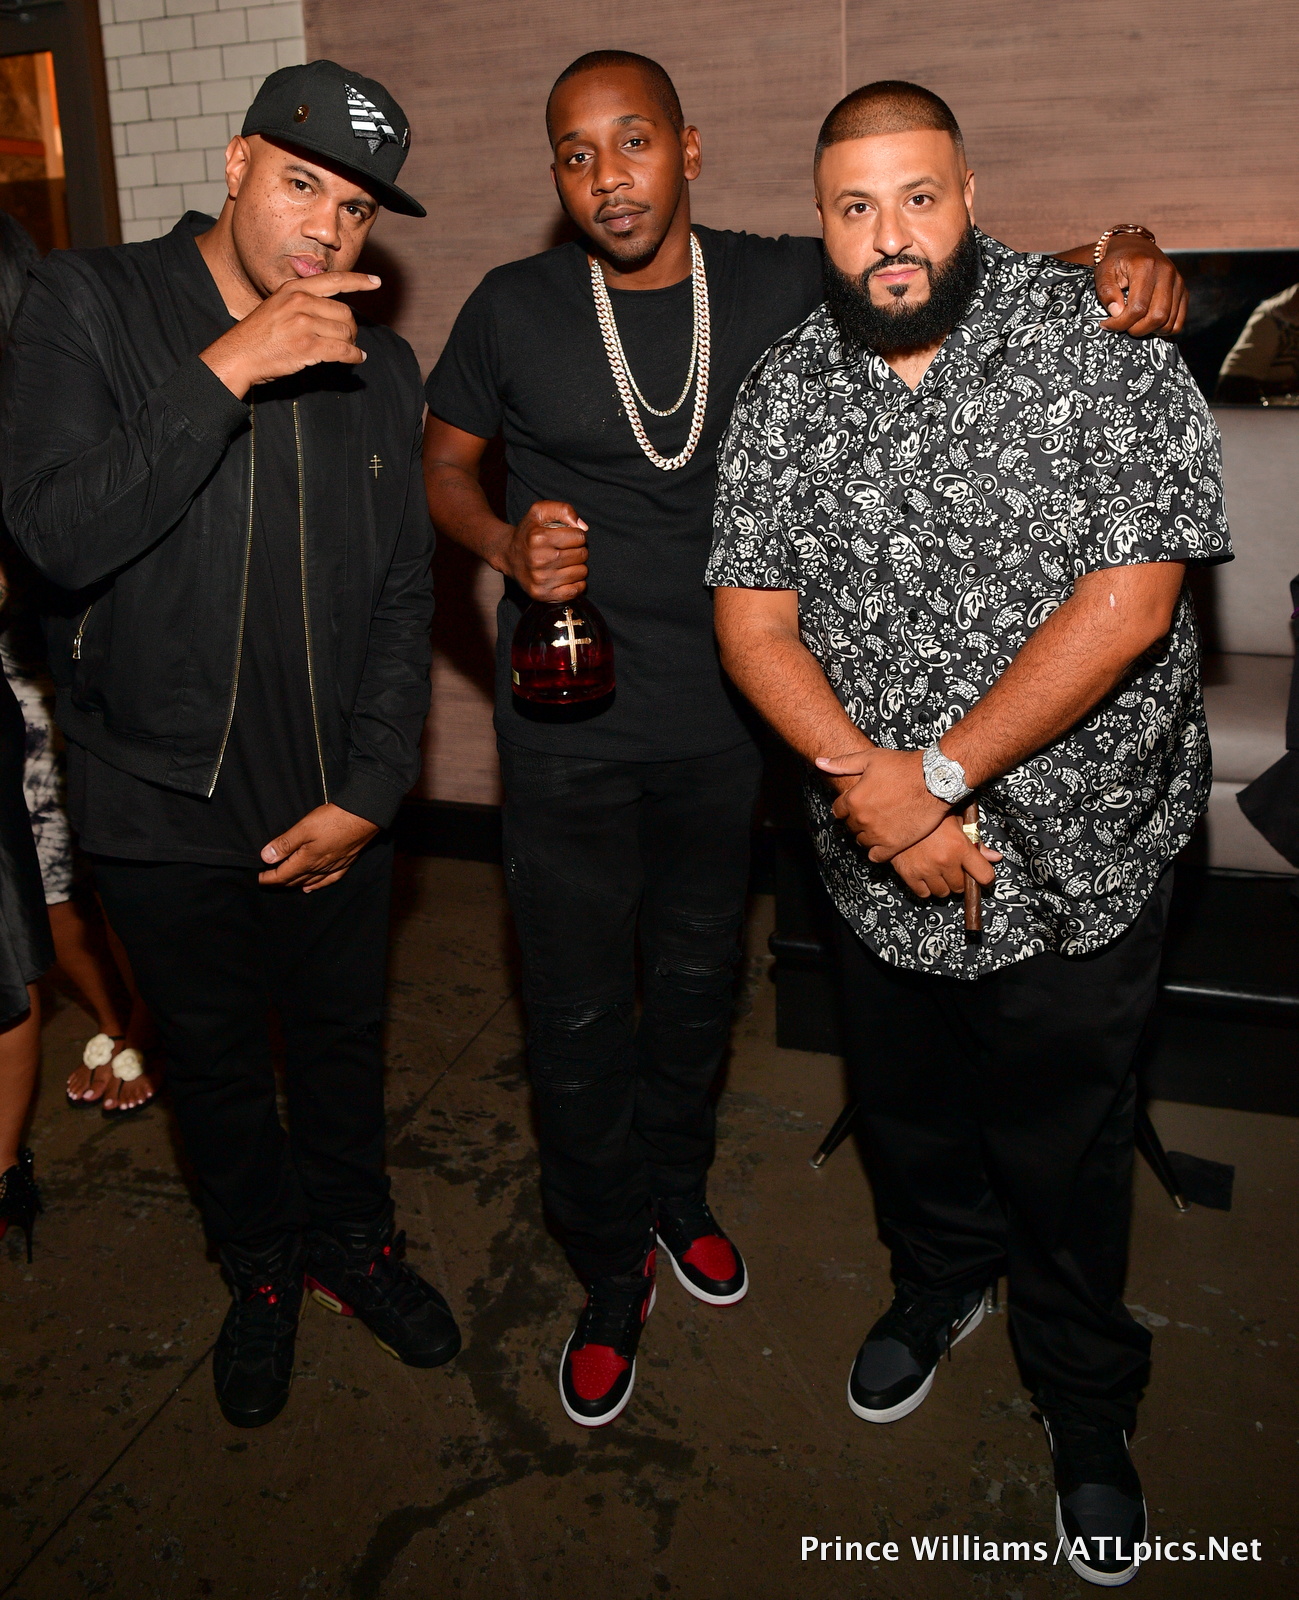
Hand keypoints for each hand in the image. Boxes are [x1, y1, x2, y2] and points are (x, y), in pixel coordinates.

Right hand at [200, 272, 380, 398]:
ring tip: (346, 350)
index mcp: (294, 289)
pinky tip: (355, 359)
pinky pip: (343, 350)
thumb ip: (303, 301)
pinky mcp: (307, 347)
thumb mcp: (277, 305)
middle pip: (345, 312)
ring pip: (345, 332)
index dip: (358, 281)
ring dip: (351, 343)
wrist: (238, 355)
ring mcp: (303, 324)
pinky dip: (353, 356)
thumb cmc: (259, 335)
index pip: (333, 279)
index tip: (376, 282)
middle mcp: (300, 302)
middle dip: (351, 328)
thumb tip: (335, 309)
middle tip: (348, 338)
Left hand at [259, 803, 378, 890]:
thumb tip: (266, 857)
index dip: (267, 877)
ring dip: (294, 884)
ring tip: (284, 884)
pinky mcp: (344, 863)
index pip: (282, 874)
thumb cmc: (334, 820)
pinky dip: (316, 885)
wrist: (364, 817)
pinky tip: (311, 887)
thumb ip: (285, 843)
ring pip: (309, 881)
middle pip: (294, 880)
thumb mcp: (304, 828)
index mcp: (306, 861)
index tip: (256, 878)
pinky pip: (328, 880)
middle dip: (279, 881)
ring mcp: (332, 867)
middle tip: (266, 880)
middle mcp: (318, 868)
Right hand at [501, 500, 588, 600]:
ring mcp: (540, 580)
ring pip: (581, 572)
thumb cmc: (529, 532)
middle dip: (578, 550)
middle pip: (582, 555)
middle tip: (566, 550)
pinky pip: (575, 591)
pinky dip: (576, 584)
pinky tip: (567, 576)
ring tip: (565, 563)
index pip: (579, 536)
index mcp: (538, 538)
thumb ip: (563, 509)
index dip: (577, 535)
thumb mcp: (540, 511)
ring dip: (577, 566)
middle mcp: (539, 560)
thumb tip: (583, 527)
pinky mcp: (543, 595)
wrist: (508, 556)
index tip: (567, 537)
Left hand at [815, 746, 949, 860]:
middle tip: (872, 813)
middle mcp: (862, 819)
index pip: (838, 811)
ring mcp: (877, 834)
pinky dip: (877, 851)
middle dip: (857, 820)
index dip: (847, 807)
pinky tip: (884, 842)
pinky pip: (876, 856)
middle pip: (850, 827)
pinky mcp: (894, 845)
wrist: (934, 780)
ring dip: (867, 835)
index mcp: (853, 800)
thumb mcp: (870, 758)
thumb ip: (842, 763)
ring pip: (862, 841)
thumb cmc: (904, 767)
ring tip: (880, 826)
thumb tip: (820, 762)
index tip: (858, 804)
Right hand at [891, 814, 1000, 898]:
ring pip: (943, 892)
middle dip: (960, 879)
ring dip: (943, 884)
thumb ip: (977, 841)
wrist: (898, 811)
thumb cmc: (929, 813)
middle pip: (961, 886)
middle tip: (953, 867)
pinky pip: (924, 893)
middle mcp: (945, 860)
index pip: (984, 875)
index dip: (986, 878)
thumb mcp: (957, 821)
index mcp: (960, 846)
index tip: (982, 877)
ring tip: (938, 870)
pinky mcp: (909, 874)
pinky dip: (926, 887)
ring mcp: (926, 869)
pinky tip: (925, 874)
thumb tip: (995, 857)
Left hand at [1096, 236, 1187, 336]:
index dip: (1121, 323)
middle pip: (1157, 316)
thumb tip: (1117, 312)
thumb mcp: (1103, 271)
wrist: (1135, 248)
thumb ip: (1106, 291)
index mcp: (1146, 266)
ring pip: (1169, 321)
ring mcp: (1178, 282)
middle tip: (1123, 327)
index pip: (1138, 307)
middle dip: (1136, 329)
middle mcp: (1166, 273)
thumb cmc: (1118, 261)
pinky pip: (1179, 321)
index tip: (1107, 324)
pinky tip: (1148, 324)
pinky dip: (1163, 329)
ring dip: (1149, 331)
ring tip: (1134, 324)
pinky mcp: (1183, 291)